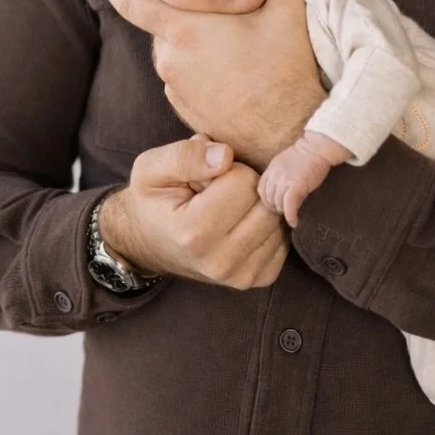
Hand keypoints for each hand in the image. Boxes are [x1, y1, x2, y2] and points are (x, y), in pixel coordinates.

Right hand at [98, 133, 288, 288]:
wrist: (150, 243)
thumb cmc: (153, 200)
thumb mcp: (151, 169)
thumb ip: (185, 156)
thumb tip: (226, 156)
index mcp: (194, 234)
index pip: (243, 180)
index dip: (227, 169)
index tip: (205, 180)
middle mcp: (221, 262)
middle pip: (266, 200)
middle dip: (247, 186)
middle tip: (217, 193)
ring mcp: (242, 275)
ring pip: (278, 217)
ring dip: (258, 205)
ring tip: (227, 208)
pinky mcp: (260, 278)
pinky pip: (283, 237)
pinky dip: (266, 223)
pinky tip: (241, 223)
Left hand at [103, 0, 326, 169]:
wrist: (290, 132)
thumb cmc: (286, 70)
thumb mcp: (288, 11)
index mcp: (185, 31)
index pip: (133, 4)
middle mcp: (171, 61)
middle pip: (164, 27)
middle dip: (183, 16)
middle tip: (216, 12)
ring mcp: (176, 89)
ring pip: (174, 54)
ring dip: (192, 45)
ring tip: (231, 44)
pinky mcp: (185, 112)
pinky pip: (181, 80)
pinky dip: (197, 71)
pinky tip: (230, 71)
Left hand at [258, 132, 351, 226]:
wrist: (317, 148)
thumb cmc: (306, 154)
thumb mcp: (286, 161)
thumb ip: (279, 174)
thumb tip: (280, 190)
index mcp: (272, 168)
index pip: (261, 189)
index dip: (267, 199)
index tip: (275, 203)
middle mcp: (275, 175)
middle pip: (268, 199)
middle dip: (275, 207)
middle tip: (285, 210)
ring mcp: (284, 182)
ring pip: (277, 204)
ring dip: (284, 212)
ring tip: (291, 213)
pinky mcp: (295, 188)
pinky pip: (288, 207)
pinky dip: (290, 217)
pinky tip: (294, 221)